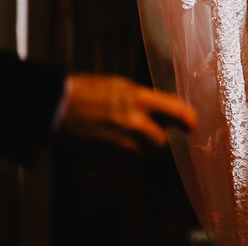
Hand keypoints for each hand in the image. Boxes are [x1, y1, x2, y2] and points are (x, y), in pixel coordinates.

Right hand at [59, 75, 196, 151]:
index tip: (192, 125)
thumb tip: (159, 112)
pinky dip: (119, 156)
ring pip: (141, 154)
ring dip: (137, 148)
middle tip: (147, 131)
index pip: (177, 112)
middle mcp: (134, 125)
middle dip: (156, 138)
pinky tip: (106, 143)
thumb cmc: (85, 92)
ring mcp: (120, 145)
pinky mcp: (106, 160)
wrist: (55, 108)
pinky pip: (122, 163)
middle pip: (161, 141)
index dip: (188, 120)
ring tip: (120, 135)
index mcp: (139, 101)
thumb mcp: (120, 86)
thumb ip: (143, 101)